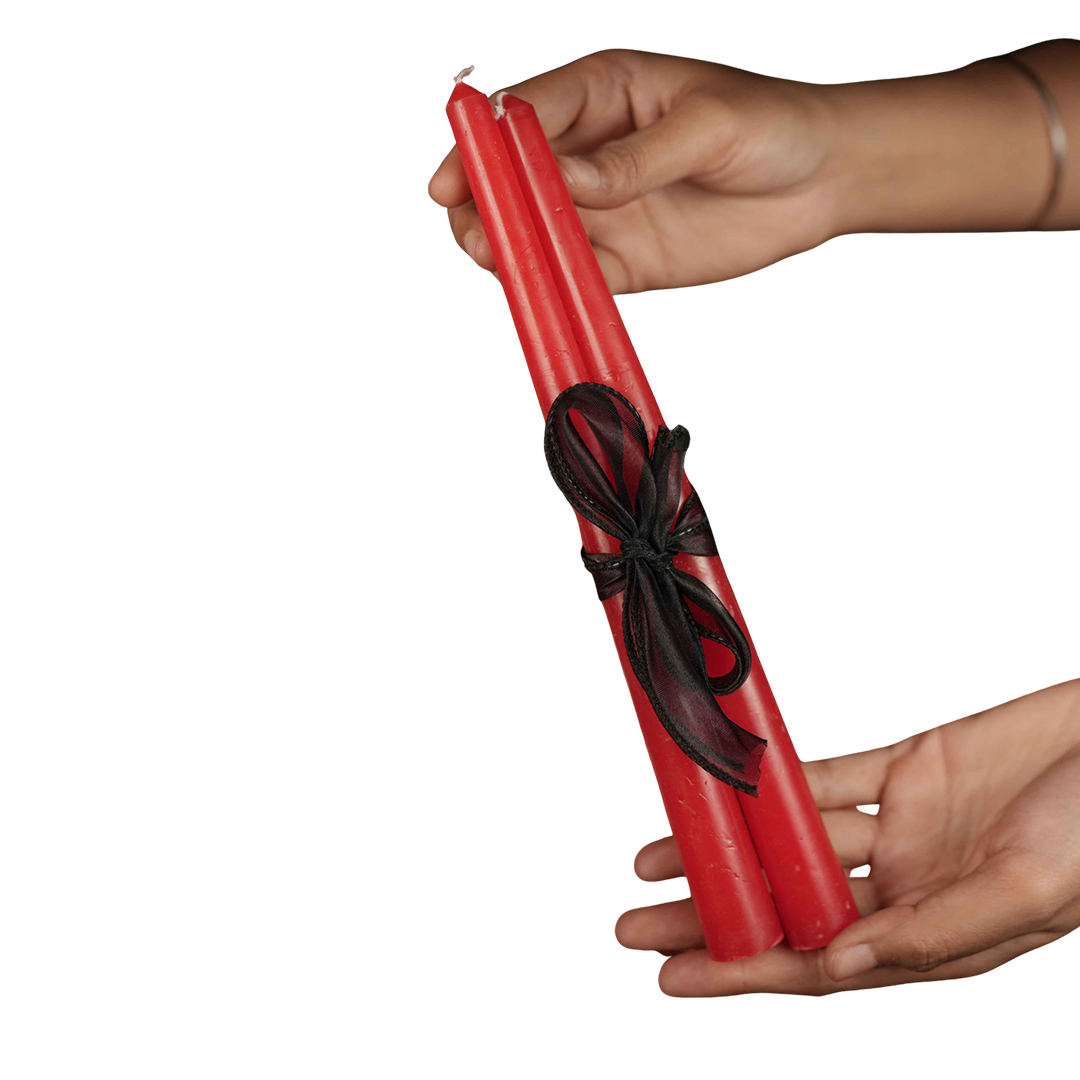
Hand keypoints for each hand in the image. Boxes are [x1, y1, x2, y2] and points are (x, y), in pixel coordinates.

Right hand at [430, 44, 1077, 294]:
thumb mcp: (708, 124)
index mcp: (603, 93)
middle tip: (473, 230)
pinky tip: (541, 291)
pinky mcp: (628, 259)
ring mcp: (606, 209)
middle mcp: (592, 153)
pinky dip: (554, 285)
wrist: (825, 179)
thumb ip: (635, 158)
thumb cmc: (773, 125)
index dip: (481, 146)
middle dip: (483, 204)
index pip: (524, 116)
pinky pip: (578, 275)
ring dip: (509, 248)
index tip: (453, 176)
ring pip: (535, 231)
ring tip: (496, 260)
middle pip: (513, 179)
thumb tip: (571, 181)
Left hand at [617, 680, 1079, 994]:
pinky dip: (775, 780)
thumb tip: (836, 966)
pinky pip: (825, 775)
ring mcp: (902, 827)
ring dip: (726, 848)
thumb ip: (930, 931)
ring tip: (652, 859)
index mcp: (933, 937)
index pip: (818, 966)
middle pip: (787, 908)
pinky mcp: (905, 769)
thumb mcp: (1025, 891)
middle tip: (634, 923)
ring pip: (791, 842)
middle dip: (711, 919)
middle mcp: (907, 888)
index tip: (672, 977)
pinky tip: (725, 786)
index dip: (743, 973)